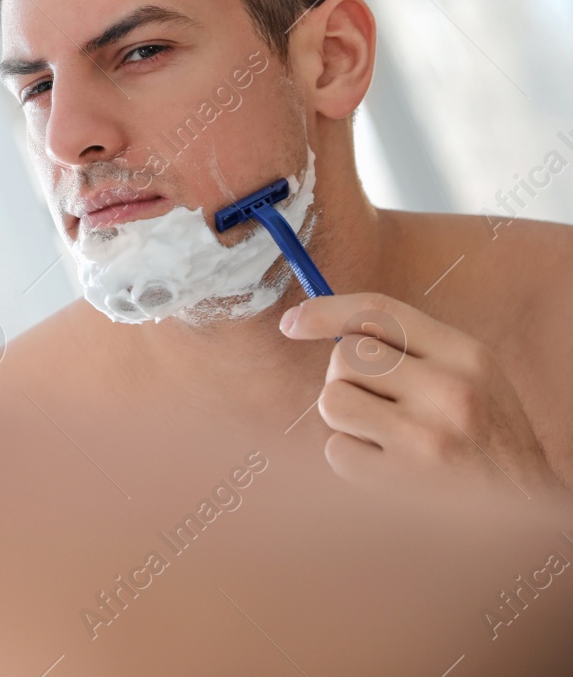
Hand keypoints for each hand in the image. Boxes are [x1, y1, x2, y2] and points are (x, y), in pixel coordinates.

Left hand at [280, 292, 565, 500]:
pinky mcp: (405, 480)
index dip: (325, 310)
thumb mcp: (472, 376)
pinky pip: (336, 451)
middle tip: (378, 405)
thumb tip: (323, 325)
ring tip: (386, 436)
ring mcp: (427, 436)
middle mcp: (450, 389)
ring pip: (332, 400)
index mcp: (467, 355)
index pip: (378, 312)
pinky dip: (351, 459)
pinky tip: (390, 468)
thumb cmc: (487, 438)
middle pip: (344, 356)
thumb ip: (412, 348)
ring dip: (346, 419)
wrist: (528, 511)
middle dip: (345, 379)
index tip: (292, 322)